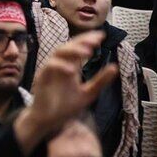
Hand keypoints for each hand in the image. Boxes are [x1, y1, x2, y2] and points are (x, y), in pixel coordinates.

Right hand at [14, 32, 117, 153]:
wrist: (49, 121)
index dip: (88, 40)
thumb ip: (100, 81)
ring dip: (71, 51)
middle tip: (95, 40)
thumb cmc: (65, 106)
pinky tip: (72, 69)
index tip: (101, 35)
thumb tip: (114, 67)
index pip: (78, 49)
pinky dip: (60, 66)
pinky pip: (49, 68)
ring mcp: (49, 71)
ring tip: (86, 52)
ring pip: (57, 54)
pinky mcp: (42, 79)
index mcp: (70, 67)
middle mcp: (59, 66)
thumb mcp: (88, 93)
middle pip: (68, 47)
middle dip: (81, 42)